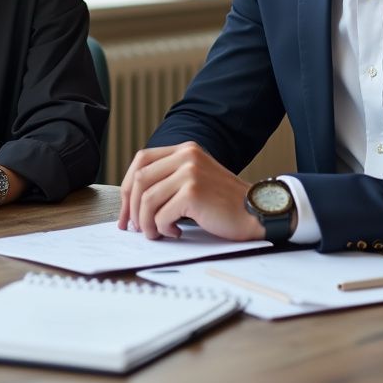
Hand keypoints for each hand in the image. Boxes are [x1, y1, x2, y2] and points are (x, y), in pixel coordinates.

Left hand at [117, 141, 261, 241]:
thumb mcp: (195, 180)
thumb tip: (133, 201)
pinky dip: (163, 228)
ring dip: (146, 223)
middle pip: (139, 179)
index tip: (126, 211)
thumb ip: (170, 180)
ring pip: (147, 199)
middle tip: (135, 228)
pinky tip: (176, 233)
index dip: (128, 186)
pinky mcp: (193, 192)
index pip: (141, 160)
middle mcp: (186, 155)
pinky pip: (161, 214)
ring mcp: (190, 172)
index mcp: (185, 149)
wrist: (256, 211)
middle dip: (131, 207)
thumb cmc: (224, 203)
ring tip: (157, 233)